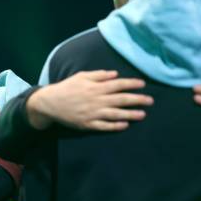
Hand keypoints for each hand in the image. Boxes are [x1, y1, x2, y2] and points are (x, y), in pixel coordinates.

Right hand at [27, 70, 152, 130]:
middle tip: (151, 101)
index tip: (143, 85)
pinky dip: (114, 126)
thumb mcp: (81, 76)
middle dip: (137, 100)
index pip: (118, 84)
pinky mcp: (87, 124)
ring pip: (115, 114)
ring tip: (143, 115)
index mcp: (96, 87)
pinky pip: (103, 126)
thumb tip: (115, 74)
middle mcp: (96, 100)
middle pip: (120, 100)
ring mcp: (92, 113)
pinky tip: (125, 125)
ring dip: (130, 114)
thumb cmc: (67, 87)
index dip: (131, 84)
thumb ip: (99, 75)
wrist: (50, 103)